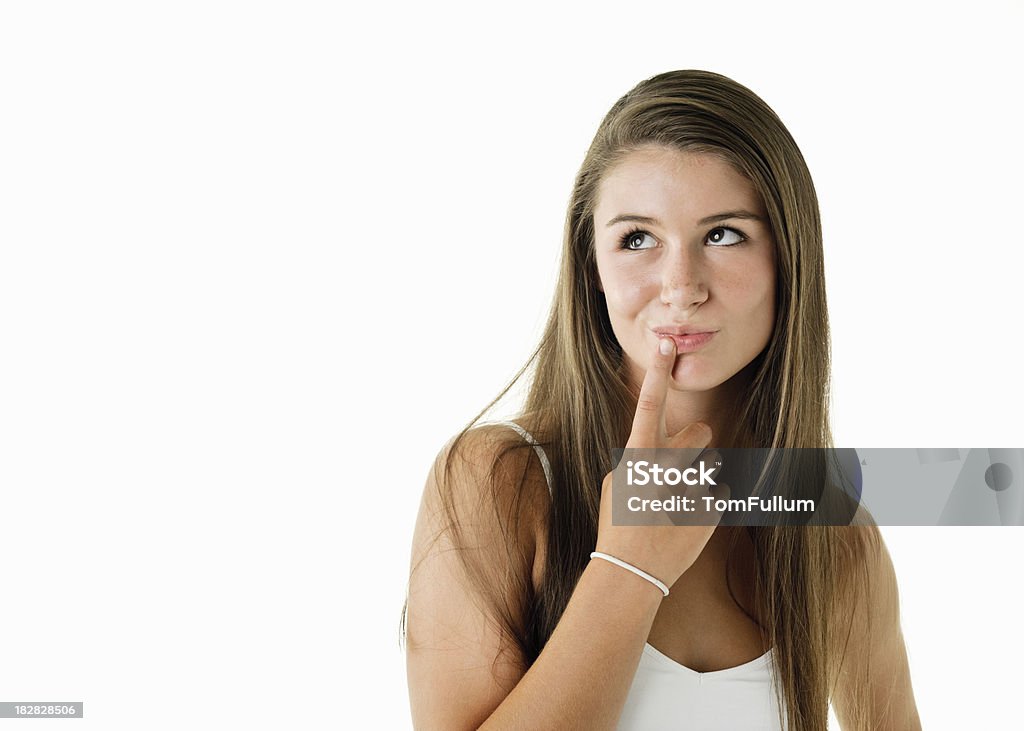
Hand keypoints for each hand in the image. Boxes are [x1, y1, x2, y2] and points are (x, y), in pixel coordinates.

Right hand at [594, 337, 726, 589]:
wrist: (630, 572)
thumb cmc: (618, 525)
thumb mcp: (617, 484)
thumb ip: (638, 458)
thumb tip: (657, 445)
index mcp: (638, 456)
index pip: (649, 404)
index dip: (657, 372)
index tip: (665, 343)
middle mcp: (666, 466)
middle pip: (701, 433)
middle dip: (697, 445)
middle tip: (680, 471)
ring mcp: (691, 487)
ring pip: (712, 464)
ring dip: (699, 480)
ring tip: (677, 506)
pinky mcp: (712, 510)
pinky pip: (717, 495)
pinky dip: (704, 508)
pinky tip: (685, 525)